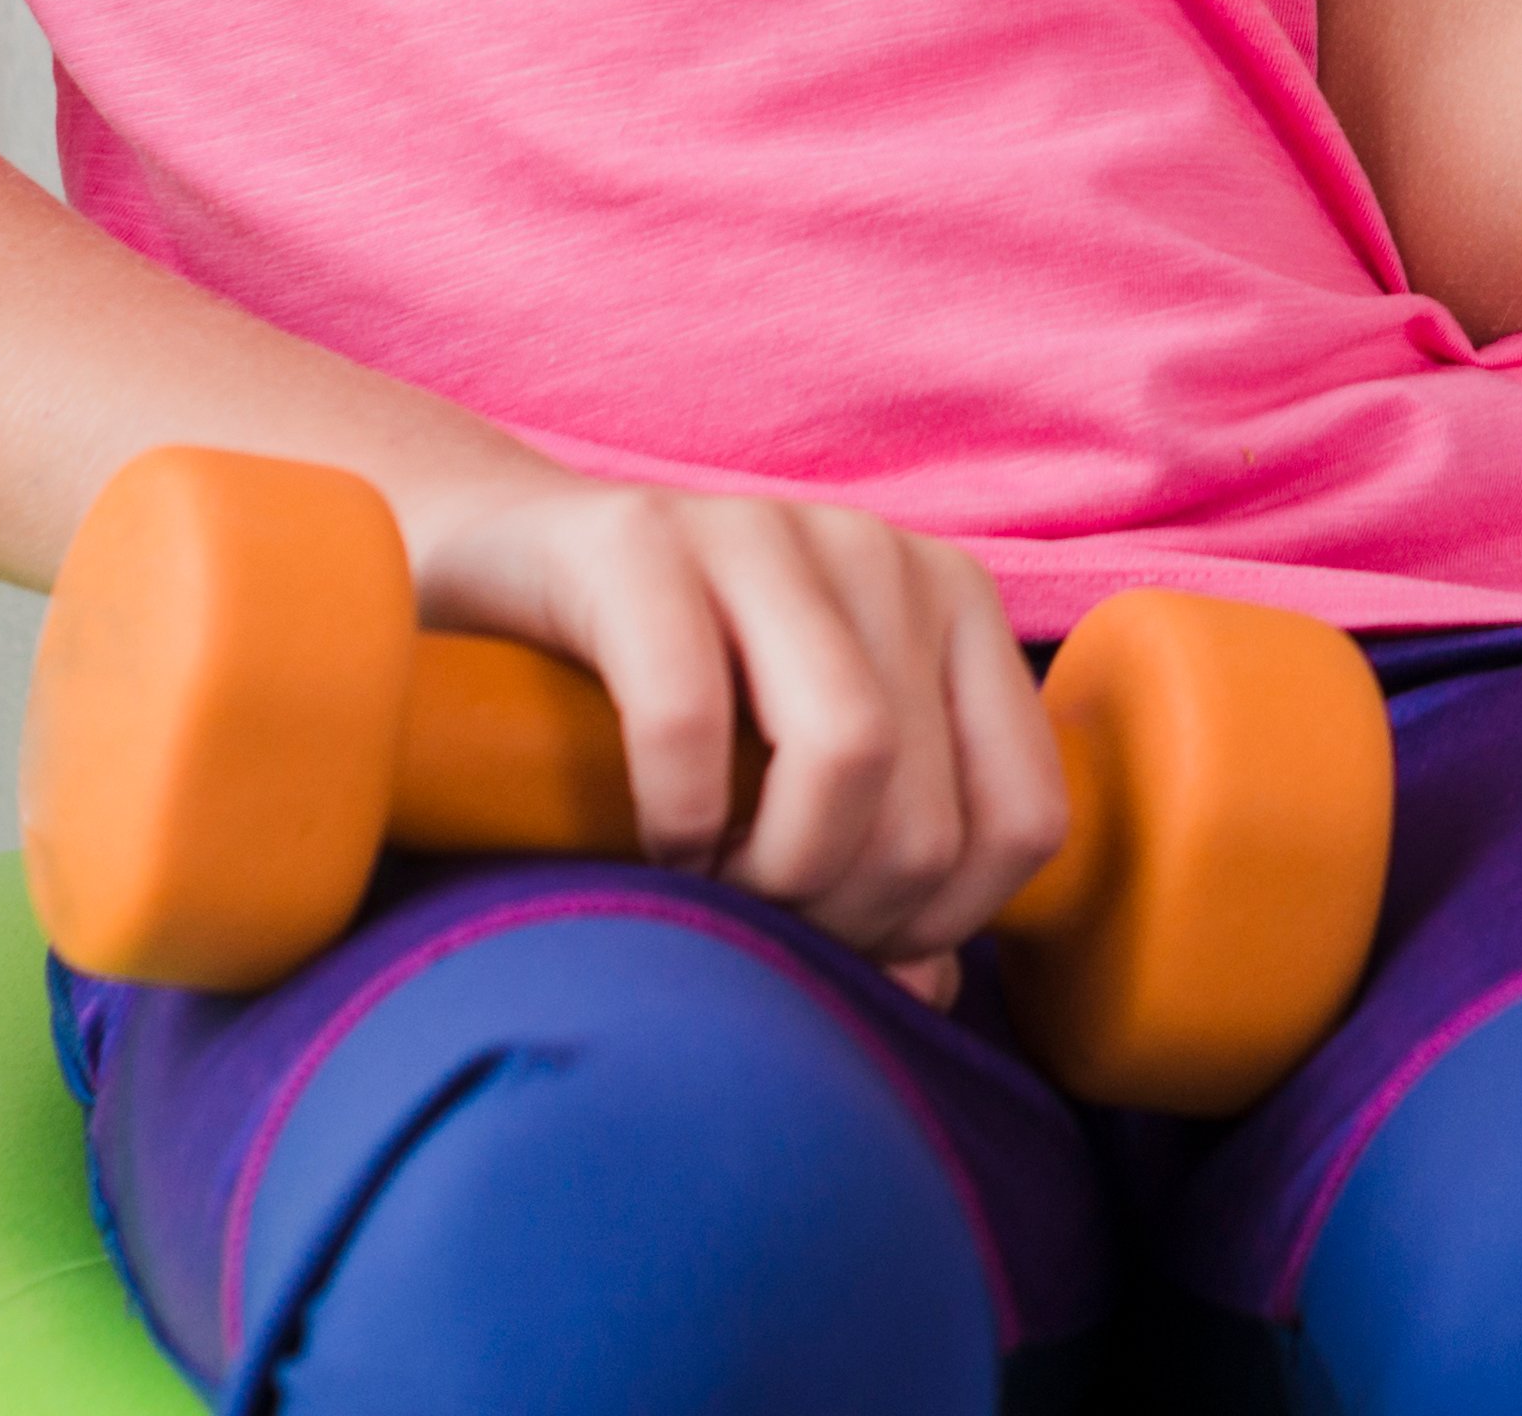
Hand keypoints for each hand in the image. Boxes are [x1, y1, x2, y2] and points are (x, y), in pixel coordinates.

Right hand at [403, 476, 1072, 996]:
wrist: (496, 568)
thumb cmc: (661, 694)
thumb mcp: (794, 776)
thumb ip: (879, 870)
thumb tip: (930, 990)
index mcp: (953, 608)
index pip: (1026, 820)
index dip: (944, 926)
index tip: (845, 941)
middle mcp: (881, 556)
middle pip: (930, 816)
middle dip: (842, 918)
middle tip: (759, 923)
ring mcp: (764, 530)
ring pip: (851, 752)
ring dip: (774, 875)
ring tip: (711, 887)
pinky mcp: (636, 538)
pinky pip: (692, 712)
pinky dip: (677, 818)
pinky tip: (652, 841)